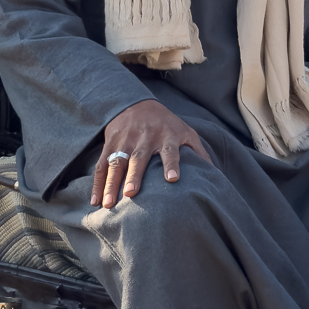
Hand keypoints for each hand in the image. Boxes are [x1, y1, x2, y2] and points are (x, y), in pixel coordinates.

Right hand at [91, 98, 212, 208]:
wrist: (136, 104)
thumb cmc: (166, 124)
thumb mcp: (186, 132)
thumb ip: (199, 153)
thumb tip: (215, 175)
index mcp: (167, 136)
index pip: (170, 150)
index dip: (171, 163)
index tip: (172, 179)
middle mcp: (145, 138)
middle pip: (138, 158)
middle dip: (134, 175)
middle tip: (130, 194)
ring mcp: (125, 141)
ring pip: (116, 163)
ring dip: (111, 184)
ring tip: (107, 204)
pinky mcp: (110, 144)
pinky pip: (102, 164)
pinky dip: (97, 183)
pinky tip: (94, 200)